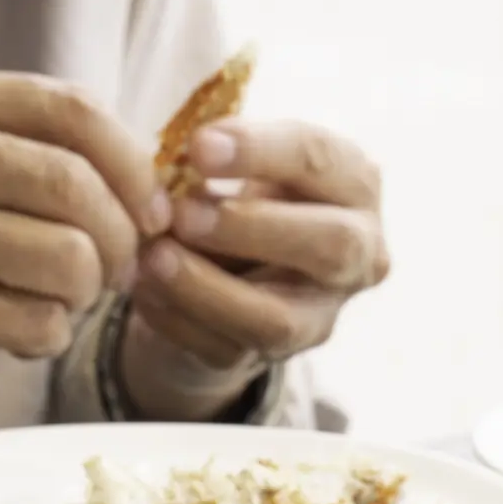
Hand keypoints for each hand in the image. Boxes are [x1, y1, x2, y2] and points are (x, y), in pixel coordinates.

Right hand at [0, 65, 153, 389]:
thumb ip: (3, 134)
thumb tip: (128, 173)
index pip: (75, 111)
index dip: (131, 163)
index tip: (145, 203)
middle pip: (82, 189)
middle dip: (120, 239)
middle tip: (112, 266)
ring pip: (69, 260)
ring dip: (81, 292)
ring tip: (52, 297)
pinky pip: (34, 321)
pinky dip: (45, 333)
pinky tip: (17, 327)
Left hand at [118, 117, 388, 419]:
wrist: (223, 267)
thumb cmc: (239, 193)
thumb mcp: (240, 162)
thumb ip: (221, 155)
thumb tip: (188, 154)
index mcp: (354, 186)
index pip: (321, 160)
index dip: (260, 150)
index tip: (197, 146)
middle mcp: (359, 254)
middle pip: (332, 245)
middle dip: (249, 227)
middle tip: (182, 213)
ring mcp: (321, 315)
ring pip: (278, 319)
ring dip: (206, 287)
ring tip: (152, 257)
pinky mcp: (275, 357)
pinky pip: (228, 349)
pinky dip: (178, 319)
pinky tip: (143, 289)